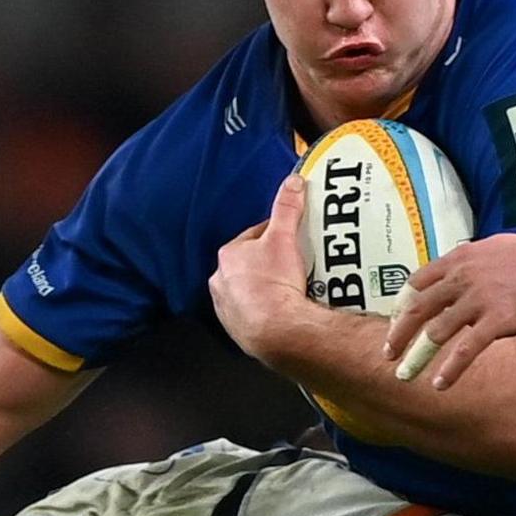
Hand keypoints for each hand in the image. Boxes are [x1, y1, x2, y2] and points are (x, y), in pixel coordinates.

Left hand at [205, 171, 316, 369]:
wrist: (280, 332)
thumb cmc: (275, 286)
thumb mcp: (285, 237)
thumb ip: (287, 208)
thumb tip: (292, 183)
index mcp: (228, 256)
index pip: (254, 237)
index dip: (275, 236)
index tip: (291, 239)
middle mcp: (221, 282)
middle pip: (252, 265)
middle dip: (270, 264)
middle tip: (294, 265)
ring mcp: (228, 309)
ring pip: (251, 291)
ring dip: (268, 289)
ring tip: (291, 289)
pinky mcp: (239, 330)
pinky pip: (255, 315)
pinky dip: (268, 312)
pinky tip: (285, 310)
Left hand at [386, 231, 515, 390]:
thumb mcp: (492, 249)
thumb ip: (468, 263)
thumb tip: (454, 276)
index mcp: (459, 259)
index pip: (417, 282)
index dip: (402, 305)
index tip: (397, 322)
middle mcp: (463, 278)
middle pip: (418, 309)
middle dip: (398, 334)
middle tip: (388, 354)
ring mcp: (479, 300)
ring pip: (437, 332)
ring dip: (416, 356)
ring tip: (405, 376)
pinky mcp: (499, 320)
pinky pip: (467, 349)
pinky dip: (450, 369)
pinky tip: (439, 384)